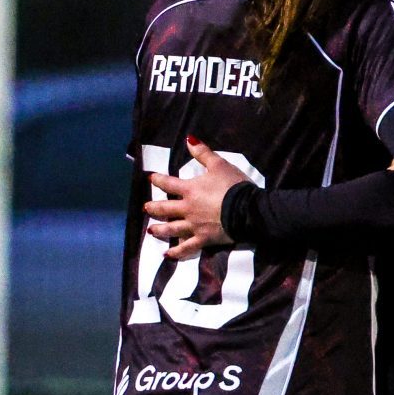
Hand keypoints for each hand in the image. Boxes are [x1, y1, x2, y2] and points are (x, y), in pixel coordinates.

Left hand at [144, 136, 242, 260]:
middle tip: (146, 208)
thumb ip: (203, 153)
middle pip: (164, 208)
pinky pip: (186, 247)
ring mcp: (193, 226)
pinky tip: (167, 255)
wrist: (247, 210)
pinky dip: (176, 252)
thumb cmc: (234, 186)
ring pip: (171, 229)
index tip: (152, 179)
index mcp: (190, 190)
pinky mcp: (203, 239)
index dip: (158, 180)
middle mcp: (187, 208)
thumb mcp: (220, 165)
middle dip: (153, 207)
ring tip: (151, 231)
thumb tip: (188, 139)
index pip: (168, 183)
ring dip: (159, 230)